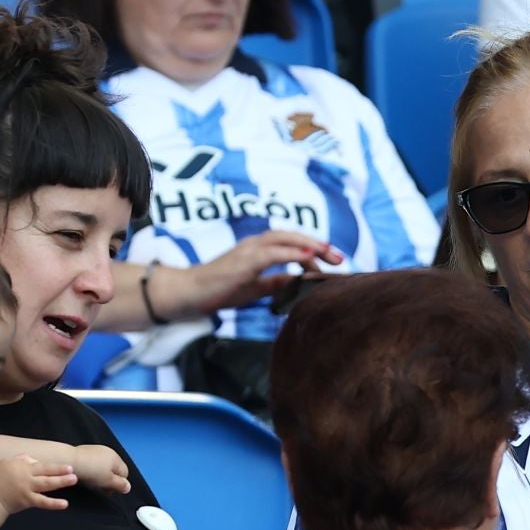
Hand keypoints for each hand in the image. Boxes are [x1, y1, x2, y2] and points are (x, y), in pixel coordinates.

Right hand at [0, 455, 78, 512]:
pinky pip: (42, 502)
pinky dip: (53, 503)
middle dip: (60, 470)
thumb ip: (23, 460)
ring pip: (46, 484)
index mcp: (21, 466)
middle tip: (73, 470)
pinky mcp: (27, 500)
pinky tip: (64, 503)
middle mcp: (26, 476)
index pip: (40, 465)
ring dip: (60, 482)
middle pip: (45, 472)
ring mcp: (27, 489)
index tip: (68, 467)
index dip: (55, 466)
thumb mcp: (7, 463)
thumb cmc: (0, 479)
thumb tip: (36, 461)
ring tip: (73, 480)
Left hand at [70, 444, 130, 494]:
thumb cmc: (90, 471)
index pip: (125, 473)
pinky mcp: (86, 451)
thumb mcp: (108, 481)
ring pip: (104, 466)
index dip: (119, 484)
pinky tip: (85, 474)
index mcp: (116, 458)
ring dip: (101, 475)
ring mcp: (97, 450)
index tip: (109, 491)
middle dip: (109, 480)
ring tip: (92, 482)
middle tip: (100, 488)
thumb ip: (120, 485)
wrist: (69, 460)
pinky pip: (94, 463)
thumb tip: (128, 487)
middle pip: (114, 469)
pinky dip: (92, 469)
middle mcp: (108, 452)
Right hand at [173, 231, 345, 319]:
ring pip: (283, 239)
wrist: (190, 293)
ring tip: (329, 253)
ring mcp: (248, 251)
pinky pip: (271, 254)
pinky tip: (307, 259)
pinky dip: (291, 254)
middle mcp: (254, 245)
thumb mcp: (255, 287)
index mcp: (257, 250)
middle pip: (291, 236)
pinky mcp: (243, 262)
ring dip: (308, 245)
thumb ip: (276, 282)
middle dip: (317, 244)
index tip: (333, 260)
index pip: (290, 243)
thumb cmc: (219, 289)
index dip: (313, 248)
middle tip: (339, 258)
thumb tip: (298, 282)